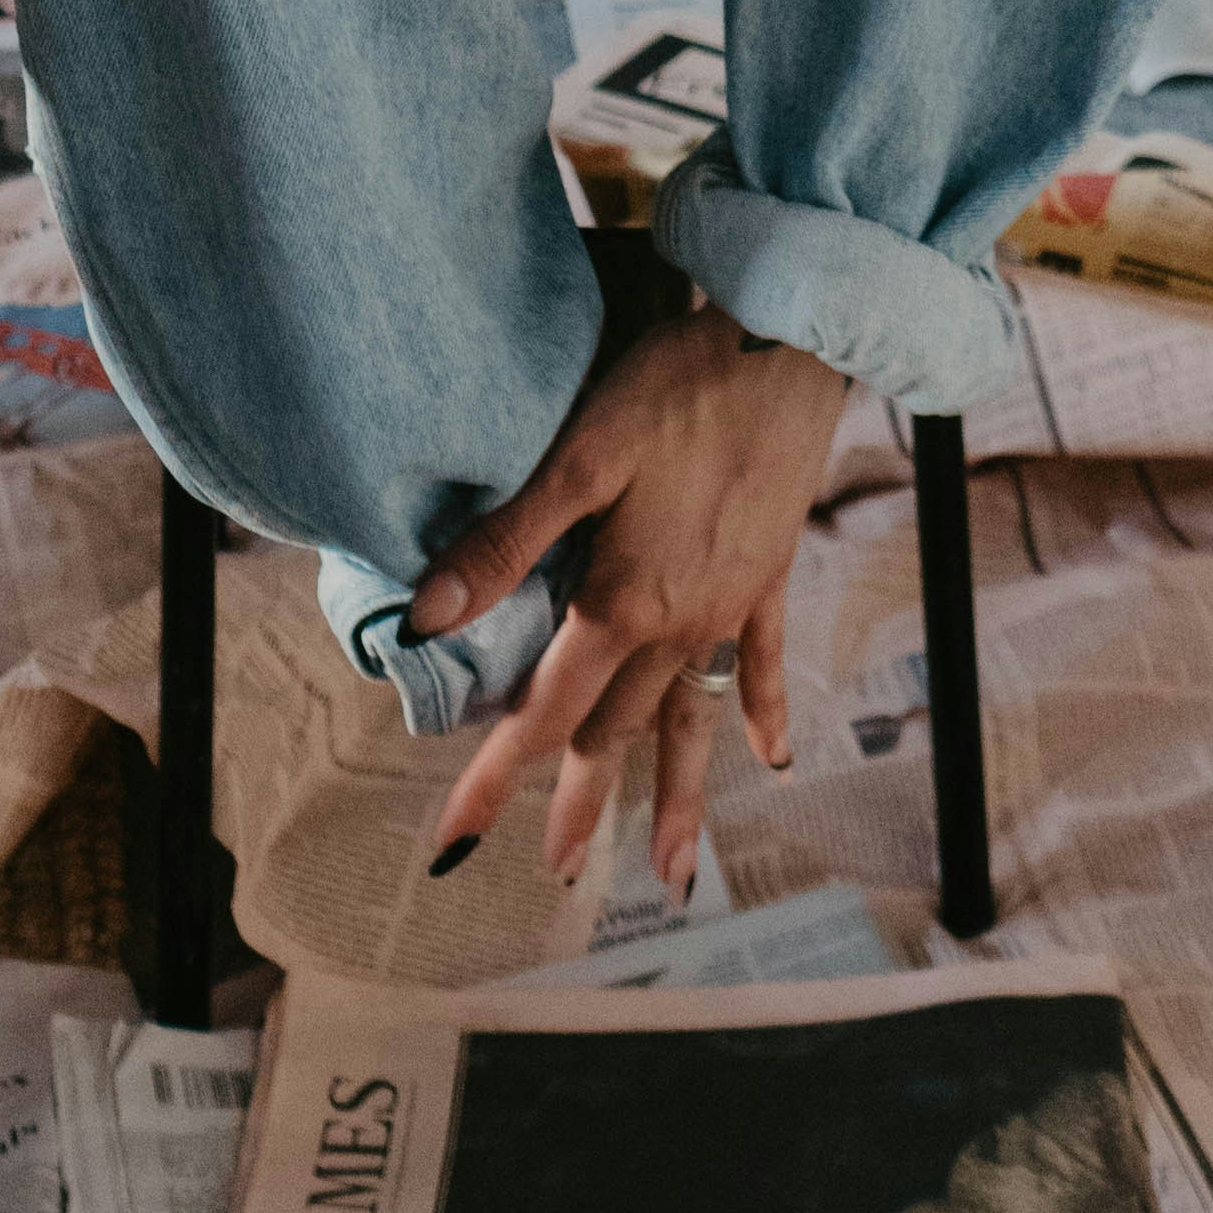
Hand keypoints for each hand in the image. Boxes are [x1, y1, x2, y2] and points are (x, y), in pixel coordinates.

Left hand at [410, 285, 843, 887]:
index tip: (455, 840)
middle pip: (616, 729)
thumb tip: (427, 616)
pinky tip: (771, 757)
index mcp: (622, 602)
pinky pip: (763, 663)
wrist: (785, 343)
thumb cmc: (676, 386)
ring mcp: (730, 607)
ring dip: (679, 795)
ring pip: (692, 719)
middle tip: (558, 869)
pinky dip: (762, 711)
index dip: (495, 775)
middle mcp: (679, 624)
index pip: (544, 710)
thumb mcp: (580, 455)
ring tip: (672, 869)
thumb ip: (505, 541)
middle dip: (582, 801)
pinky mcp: (769, 576)